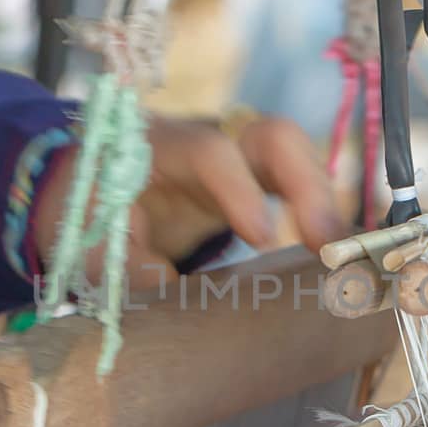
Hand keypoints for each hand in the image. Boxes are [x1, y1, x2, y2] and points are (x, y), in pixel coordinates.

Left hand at [32, 112, 345, 288]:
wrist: (84, 197)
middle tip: (327, 241)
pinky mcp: (257, 185)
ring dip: (325, 203)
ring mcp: (239, 160)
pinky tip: (341, 254)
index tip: (261, 238)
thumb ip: (123, 264)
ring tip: (343, 256)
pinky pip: (301, 187)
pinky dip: (323, 216)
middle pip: (274, 136)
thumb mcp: (88, 242)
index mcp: (160, 146)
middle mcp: (209, 141)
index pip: (209, 151)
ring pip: (298, 159)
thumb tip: (168, 290)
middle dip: (308, 183)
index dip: (239, 189)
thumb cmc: (86, 214)